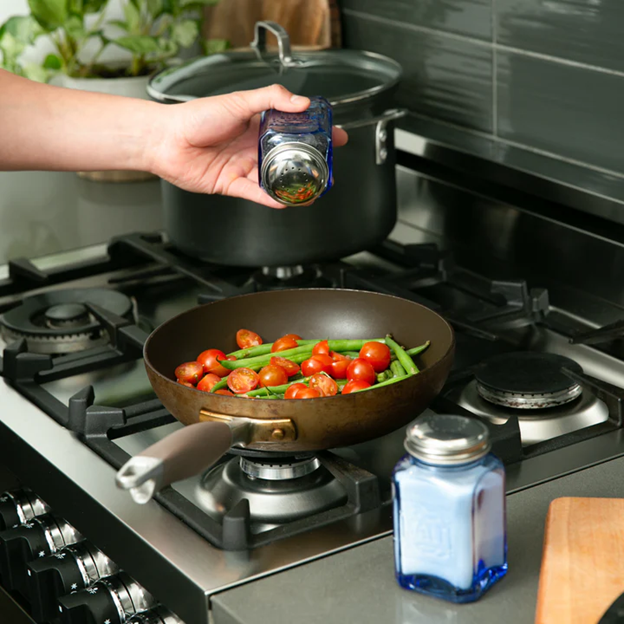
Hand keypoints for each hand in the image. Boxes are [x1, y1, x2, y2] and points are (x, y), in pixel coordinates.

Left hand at [149, 85, 347, 208]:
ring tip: (312, 189)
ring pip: (275, 178)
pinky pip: (257, 194)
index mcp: (256, 124)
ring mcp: (243, 166)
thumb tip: (300, 102)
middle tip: (328, 167)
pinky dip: (271, 198)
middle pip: (288, 157)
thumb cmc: (194, 117)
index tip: (334, 136)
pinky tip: (285, 200)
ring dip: (293, 185)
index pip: (293, 128)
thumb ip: (270, 98)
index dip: (314, 133)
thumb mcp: (237, 101)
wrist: (165, 140)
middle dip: (310, 163)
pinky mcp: (232, 184)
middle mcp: (252, 146)